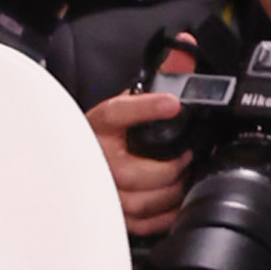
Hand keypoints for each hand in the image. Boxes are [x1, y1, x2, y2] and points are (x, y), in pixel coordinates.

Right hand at [87, 36, 202, 243]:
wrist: (81, 159)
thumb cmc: (108, 133)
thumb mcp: (129, 100)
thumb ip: (163, 73)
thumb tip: (186, 46)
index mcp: (99, 125)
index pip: (117, 113)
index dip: (146, 108)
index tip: (172, 104)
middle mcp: (96, 161)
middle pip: (137, 172)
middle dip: (173, 166)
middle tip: (188, 156)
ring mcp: (104, 193)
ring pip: (144, 201)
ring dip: (172, 190)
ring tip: (182, 175)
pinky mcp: (114, 216)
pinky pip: (145, 223)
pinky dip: (167, 213)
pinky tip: (176, 199)